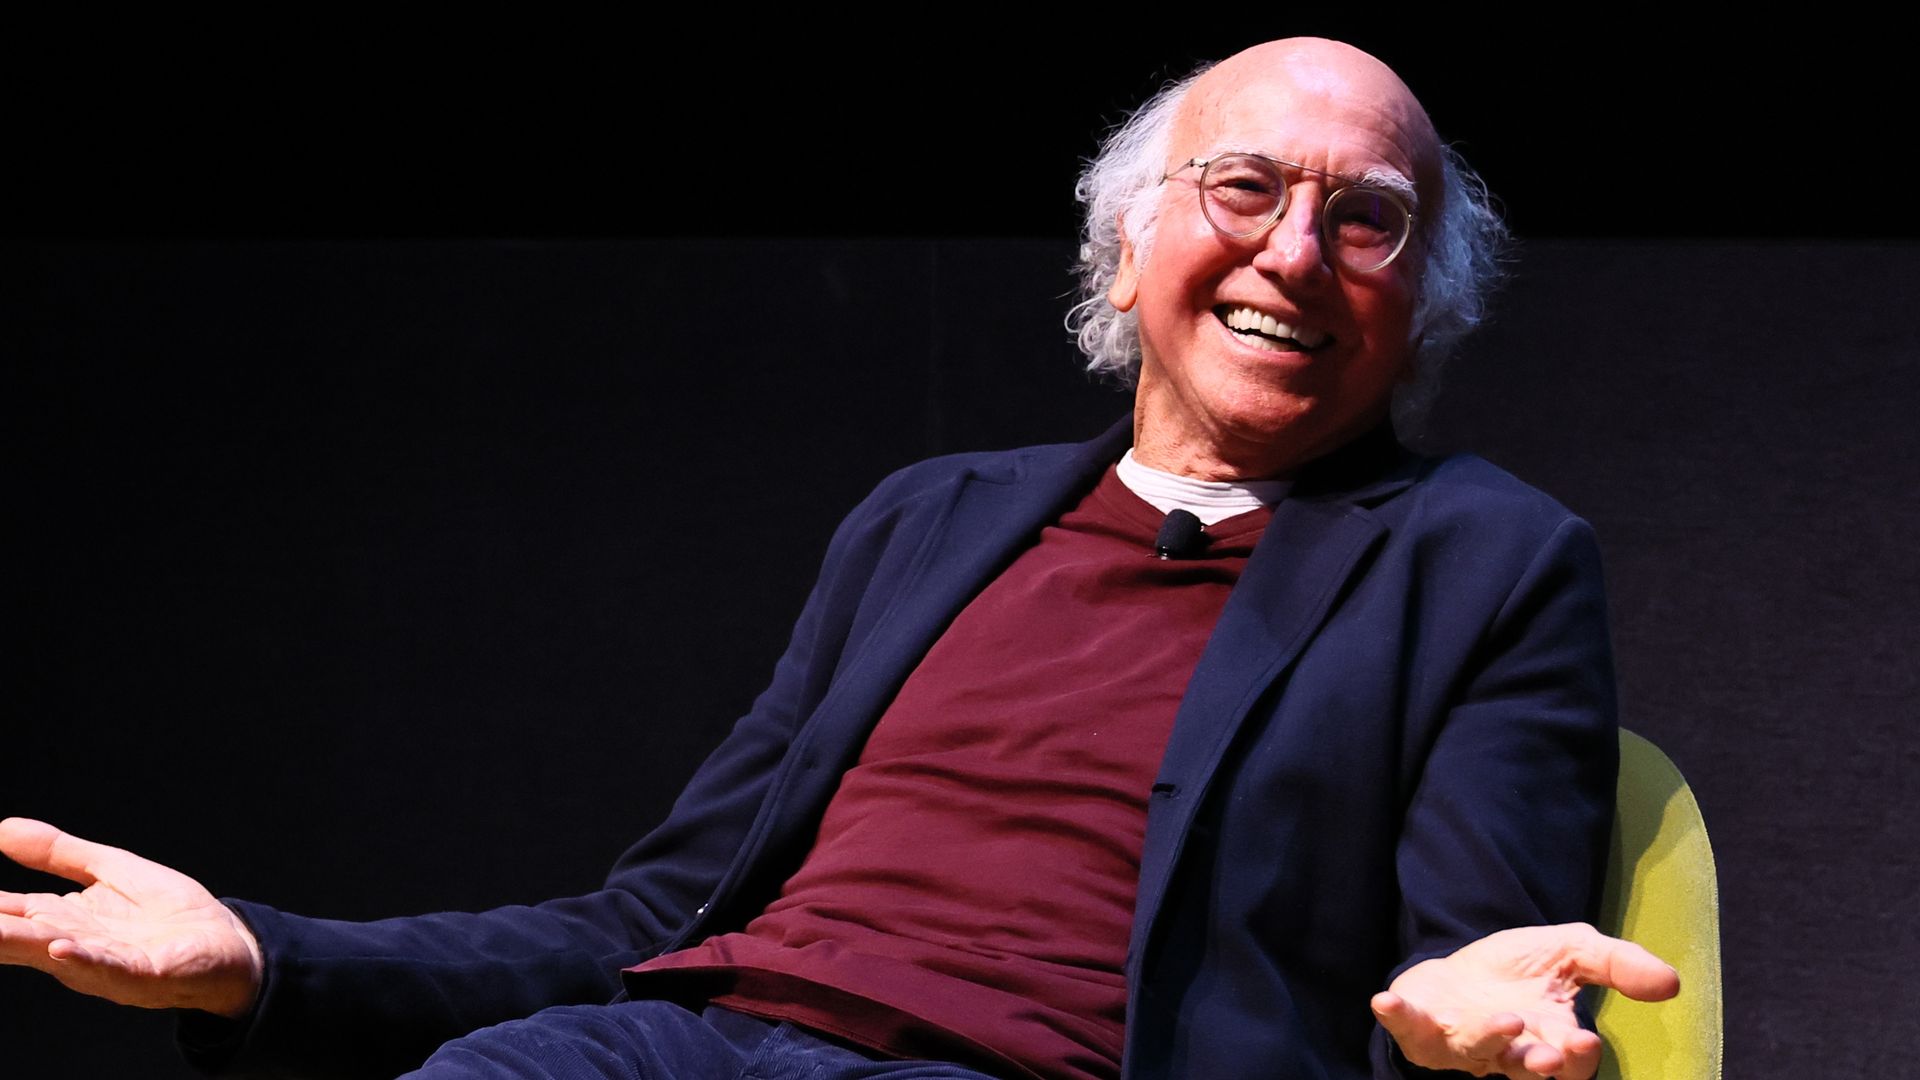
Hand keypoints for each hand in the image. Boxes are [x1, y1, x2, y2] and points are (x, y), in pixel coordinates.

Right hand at [0, 817, 262, 1017]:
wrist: (228, 945)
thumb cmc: (167, 914)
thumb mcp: (108, 871)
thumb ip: (57, 853)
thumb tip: (1, 827)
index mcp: (59, 921)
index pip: (2, 912)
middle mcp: (69, 945)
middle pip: (11, 936)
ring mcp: (102, 962)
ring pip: (49, 951)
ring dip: (15, 942)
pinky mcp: (140, 971)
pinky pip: (106, 965)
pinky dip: (82, 957)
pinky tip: (59, 946)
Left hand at [1372, 922, 1678, 1079]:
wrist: (1459, 968)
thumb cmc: (1518, 970)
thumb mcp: (1572, 952)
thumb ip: (1619, 965)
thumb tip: (1670, 982)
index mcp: (1550, 1039)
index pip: (1571, 1063)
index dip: (1577, 1058)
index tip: (1584, 1041)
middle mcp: (1507, 1050)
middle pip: (1525, 1068)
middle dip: (1537, 1062)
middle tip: (1547, 1052)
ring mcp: (1461, 1042)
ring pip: (1475, 1052)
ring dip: (1488, 1040)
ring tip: (1504, 1020)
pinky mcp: (1420, 1029)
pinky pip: (1406, 1030)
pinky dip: (1396, 1018)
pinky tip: (1384, 1003)